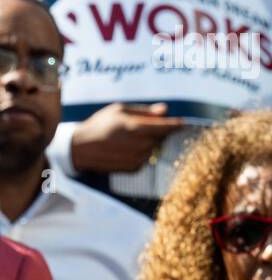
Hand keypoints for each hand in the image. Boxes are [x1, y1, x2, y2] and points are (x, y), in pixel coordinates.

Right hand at [69, 102, 185, 172]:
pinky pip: (146, 158)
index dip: (176, 124)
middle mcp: (140, 145)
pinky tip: (125, 149)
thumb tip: (165, 110)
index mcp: (137, 128)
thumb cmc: (99, 125)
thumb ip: (144, 111)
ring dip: (149, 143)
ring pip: (154, 148)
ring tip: (128, 138)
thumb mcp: (119, 111)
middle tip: (141, 127)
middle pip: (162, 138)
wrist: (80, 149)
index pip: (166, 127)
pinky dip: (141, 153)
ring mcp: (138, 159)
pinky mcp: (134, 169)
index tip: (182, 123)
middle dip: (158, 132)